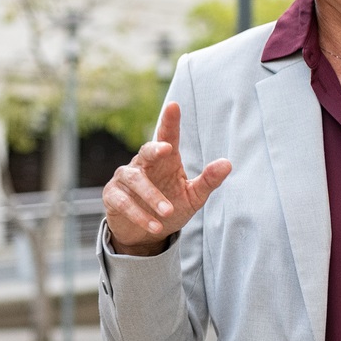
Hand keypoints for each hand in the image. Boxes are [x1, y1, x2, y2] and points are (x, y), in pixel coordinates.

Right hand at [102, 102, 232, 255]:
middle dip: (155, 149)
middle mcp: (143, 164)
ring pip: (135, 180)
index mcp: (164, 160)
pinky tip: (154, 226)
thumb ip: (208, 181)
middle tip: (167, 148)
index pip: (167, 137)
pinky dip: (139, 214)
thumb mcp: (193, 196)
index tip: (174, 106)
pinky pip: (124, 202)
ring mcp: (125, 179)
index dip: (170, 122)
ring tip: (167, 212)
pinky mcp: (113, 196)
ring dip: (152, 196)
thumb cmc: (170, 207)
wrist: (144, 234)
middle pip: (146, 151)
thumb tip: (228, 163)